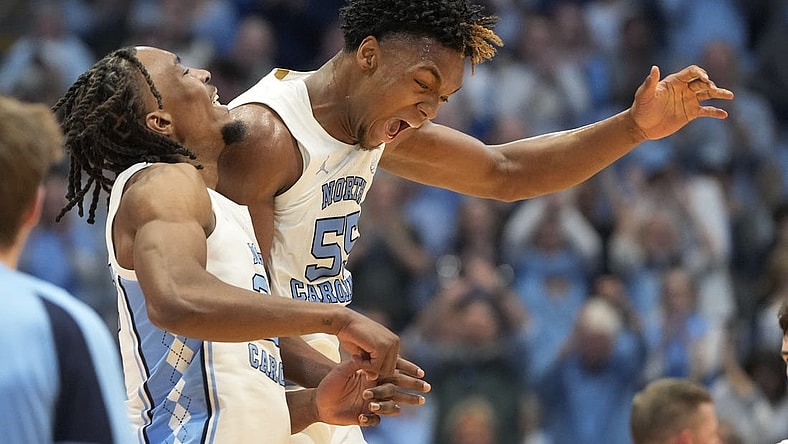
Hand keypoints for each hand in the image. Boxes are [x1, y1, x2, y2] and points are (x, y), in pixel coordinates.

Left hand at [314, 356, 429, 426]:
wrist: (318, 402)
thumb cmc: (330, 383)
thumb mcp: (342, 371)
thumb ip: (356, 365)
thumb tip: (369, 361)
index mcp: (373, 377)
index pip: (395, 374)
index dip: (409, 374)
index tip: (422, 374)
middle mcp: (375, 390)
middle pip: (399, 392)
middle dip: (411, 395)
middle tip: (423, 398)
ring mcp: (371, 404)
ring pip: (390, 408)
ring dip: (387, 407)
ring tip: (373, 405)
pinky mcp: (364, 416)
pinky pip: (376, 420)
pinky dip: (371, 419)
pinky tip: (361, 416)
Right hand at [334, 309, 399, 379]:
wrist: (343, 321)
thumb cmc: (351, 336)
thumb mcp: (365, 353)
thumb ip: (372, 365)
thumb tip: (374, 379)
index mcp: (393, 342)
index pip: (390, 367)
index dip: (375, 368)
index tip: (362, 359)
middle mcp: (395, 342)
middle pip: (389, 371)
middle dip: (372, 370)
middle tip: (358, 360)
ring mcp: (390, 344)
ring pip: (383, 371)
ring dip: (368, 369)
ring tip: (357, 358)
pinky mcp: (382, 346)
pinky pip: (375, 367)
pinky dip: (363, 366)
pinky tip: (355, 356)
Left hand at [630, 65, 733, 140]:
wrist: (641, 126)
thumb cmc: (641, 108)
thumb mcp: (644, 95)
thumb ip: (650, 82)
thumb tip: (654, 68)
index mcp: (675, 82)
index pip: (692, 72)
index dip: (700, 73)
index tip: (705, 79)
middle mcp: (684, 89)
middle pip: (702, 82)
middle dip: (709, 84)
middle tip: (713, 89)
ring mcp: (688, 101)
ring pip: (708, 94)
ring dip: (719, 93)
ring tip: (730, 95)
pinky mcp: (690, 113)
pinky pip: (706, 111)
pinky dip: (715, 112)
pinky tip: (724, 114)